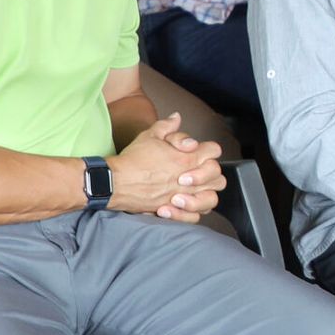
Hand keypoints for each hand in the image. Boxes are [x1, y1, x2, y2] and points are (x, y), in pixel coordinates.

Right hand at [108, 114, 225, 220]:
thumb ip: (167, 126)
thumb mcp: (149, 135)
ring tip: (191, 189)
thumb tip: (177, 117)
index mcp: (187, 158)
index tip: (196, 152)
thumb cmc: (133, 160)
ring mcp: (184, 197)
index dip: (207, 149)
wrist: (117, 182)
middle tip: (194, 171)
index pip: (214, 151)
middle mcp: (190, 179)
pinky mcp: (175, 211)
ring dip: (205, 193)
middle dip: (209, 172)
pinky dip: (192, 212)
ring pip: (211, 199)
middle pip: (218, 176)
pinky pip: (195, 216)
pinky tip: (182, 204)